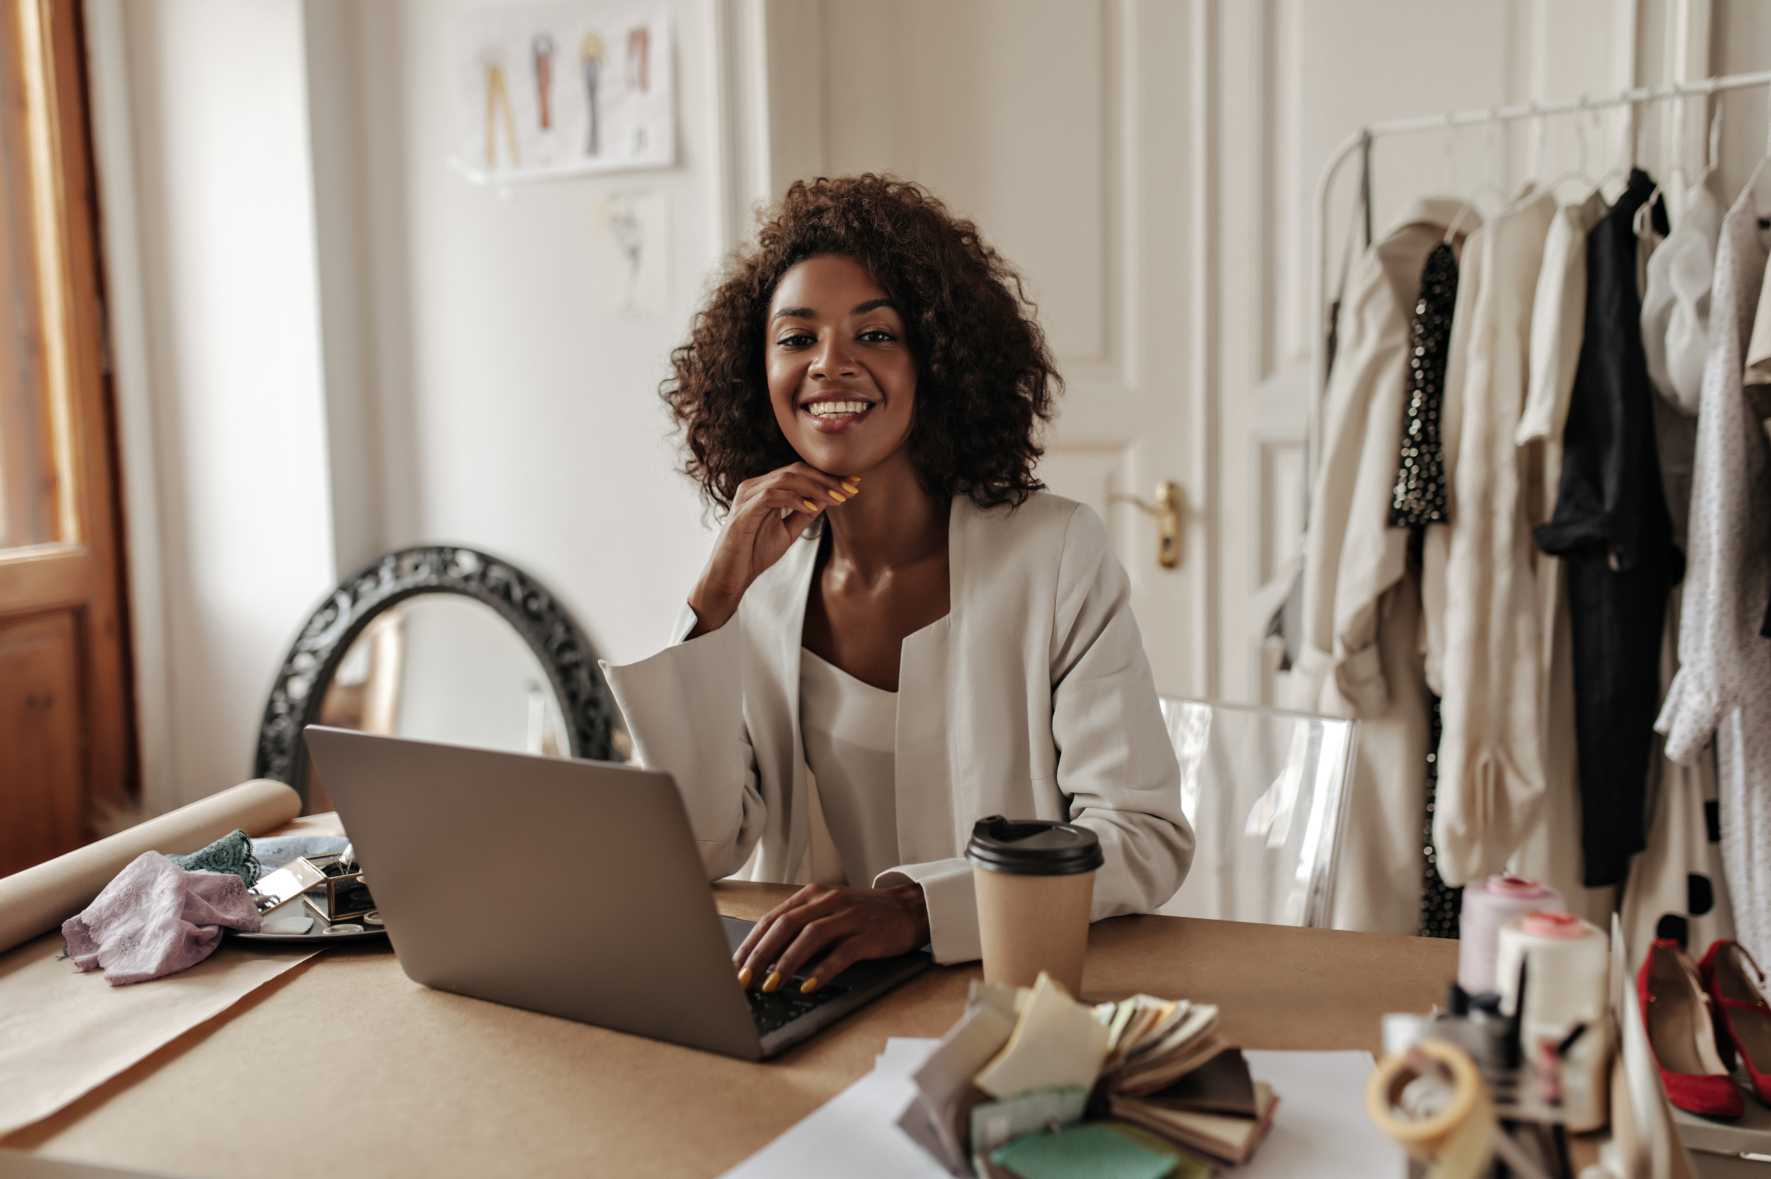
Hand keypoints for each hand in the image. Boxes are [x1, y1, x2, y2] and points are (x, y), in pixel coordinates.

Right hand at [687, 464, 860, 635]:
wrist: (730, 577)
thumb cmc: (753, 554)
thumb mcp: (787, 531)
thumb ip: (804, 514)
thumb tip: (827, 499)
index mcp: (764, 488)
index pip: (799, 473)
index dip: (827, 477)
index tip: (853, 484)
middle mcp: (754, 486)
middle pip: (796, 471)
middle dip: (827, 480)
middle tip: (851, 489)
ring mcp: (747, 496)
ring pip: (786, 479)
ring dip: (816, 488)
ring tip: (837, 499)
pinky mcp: (744, 510)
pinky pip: (772, 495)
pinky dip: (795, 499)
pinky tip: (811, 507)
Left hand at [733, 882, 928, 993]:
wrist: (908, 908)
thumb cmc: (863, 914)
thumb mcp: (828, 912)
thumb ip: (800, 927)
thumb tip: (765, 957)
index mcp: (813, 895)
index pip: (773, 918)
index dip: (751, 943)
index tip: (734, 966)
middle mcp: (828, 902)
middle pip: (785, 926)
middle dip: (760, 955)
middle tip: (744, 979)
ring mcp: (849, 917)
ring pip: (809, 937)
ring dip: (786, 963)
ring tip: (770, 985)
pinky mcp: (868, 935)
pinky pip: (842, 953)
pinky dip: (823, 969)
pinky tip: (810, 985)